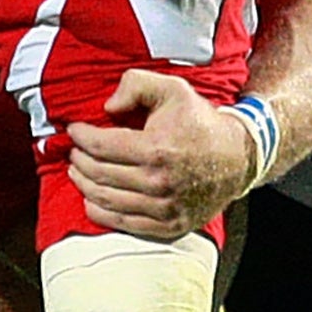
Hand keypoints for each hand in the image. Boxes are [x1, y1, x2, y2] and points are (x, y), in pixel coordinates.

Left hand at [66, 70, 258, 239]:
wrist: (237, 157)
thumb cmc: (200, 121)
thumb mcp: (172, 89)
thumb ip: (136, 85)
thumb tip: (107, 107)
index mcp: (157, 149)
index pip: (102, 146)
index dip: (81, 137)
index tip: (74, 130)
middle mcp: (159, 183)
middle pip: (100, 174)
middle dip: (79, 160)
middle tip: (74, 150)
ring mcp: (164, 208)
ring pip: (107, 201)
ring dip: (84, 185)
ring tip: (77, 170)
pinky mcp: (169, 226)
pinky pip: (124, 224)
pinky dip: (100, 212)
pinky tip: (91, 199)